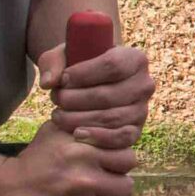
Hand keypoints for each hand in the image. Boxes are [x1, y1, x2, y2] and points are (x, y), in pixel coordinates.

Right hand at [0, 124, 139, 195]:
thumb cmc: (28, 164)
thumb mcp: (54, 134)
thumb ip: (85, 130)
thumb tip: (112, 130)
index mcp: (83, 152)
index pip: (128, 159)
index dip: (120, 164)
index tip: (110, 168)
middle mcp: (85, 179)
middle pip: (126, 185)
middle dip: (117, 186)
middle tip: (105, 189)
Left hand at [39, 38, 153, 142]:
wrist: (91, 88)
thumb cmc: (79, 68)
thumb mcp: (64, 57)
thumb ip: (52, 63)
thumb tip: (49, 83)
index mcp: (135, 59)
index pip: (113, 65)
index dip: (84, 74)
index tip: (63, 79)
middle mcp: (144, 84)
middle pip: (109, 95)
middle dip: (76, 99)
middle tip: (57, 98)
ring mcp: (142, 110)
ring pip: (112, 118)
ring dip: (79, 119)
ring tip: (58, 115)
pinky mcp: (135, 131)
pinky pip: (121, 138)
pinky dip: (97, 138)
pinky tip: (76, 134)